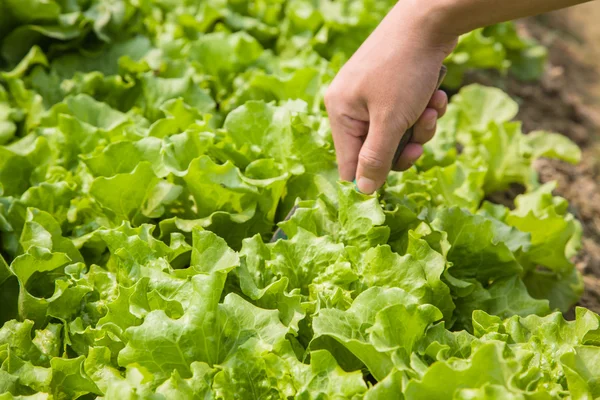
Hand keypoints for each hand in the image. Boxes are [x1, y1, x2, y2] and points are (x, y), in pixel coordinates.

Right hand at [324, 1, 457, 193]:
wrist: (430, 20)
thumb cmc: (404, 68)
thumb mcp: (391, 120)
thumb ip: (376, 158)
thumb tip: (363, 191)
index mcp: (340, 112)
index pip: (348, 164)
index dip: (371, 176)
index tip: (395, 182)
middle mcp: (351, 105)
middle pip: (377, 150)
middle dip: (405, 145)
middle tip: (421, 138)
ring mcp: (372, 95)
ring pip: (397, 133)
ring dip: (420, 126)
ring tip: (432, 106)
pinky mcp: (393, 86)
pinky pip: (407, 114)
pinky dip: (424, 109)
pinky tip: (436, 94)